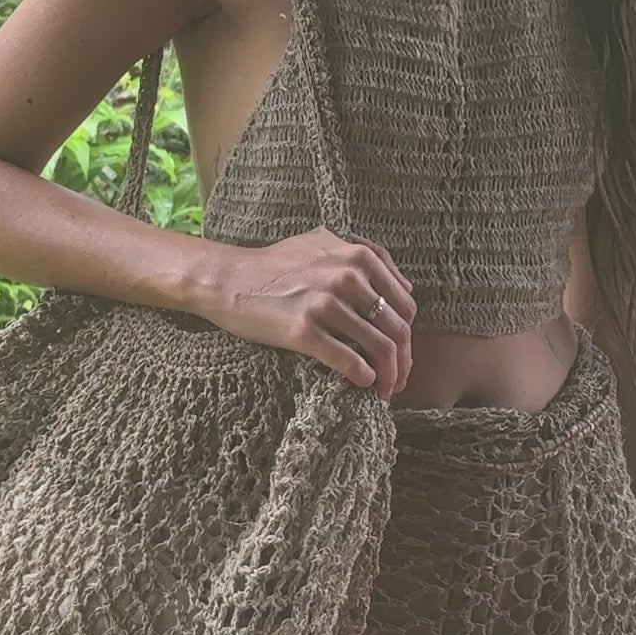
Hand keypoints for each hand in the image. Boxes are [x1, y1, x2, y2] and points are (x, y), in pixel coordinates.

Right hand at [197, 228, 414, 396]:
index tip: (402, 354)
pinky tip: (362, 384)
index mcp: (358, 256)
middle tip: (399, 381)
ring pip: (378, 348)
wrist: (227, 279)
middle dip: (404, 361)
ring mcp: (325, 303)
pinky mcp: (303, 330)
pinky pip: (347, 360)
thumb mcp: (323, 243)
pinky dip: (362, 377)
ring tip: (384, 391)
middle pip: (397, 329)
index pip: (404, 304)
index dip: (408, 334)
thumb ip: (363, 255)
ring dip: (387, 377)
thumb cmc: (274, 264)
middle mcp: (346, 276)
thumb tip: (405, 286)